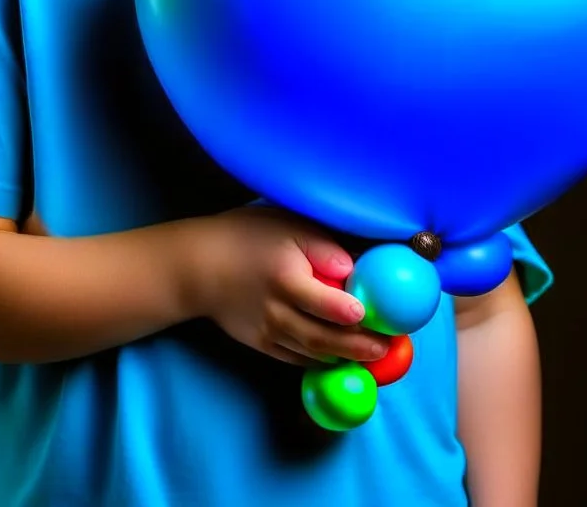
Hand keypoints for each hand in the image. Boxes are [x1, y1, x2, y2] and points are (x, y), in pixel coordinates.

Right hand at [194, 204, 390, 367]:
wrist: (198, 266)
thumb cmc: (247, 236)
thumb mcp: (286, 224)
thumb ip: (322, 245)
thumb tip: (354, 268)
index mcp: (285, 279)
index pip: (327, 304)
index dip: (354, 314)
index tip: (378, 316)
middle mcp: (277, 312)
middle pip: (324, 339)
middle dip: (359, 347)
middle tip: (388, 348)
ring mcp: (268, 333)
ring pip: (313, 353)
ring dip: (345, 358)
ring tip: (374, 357)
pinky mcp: (262, 344)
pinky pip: (297, 359)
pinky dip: (321, 361)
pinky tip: (340, 357)